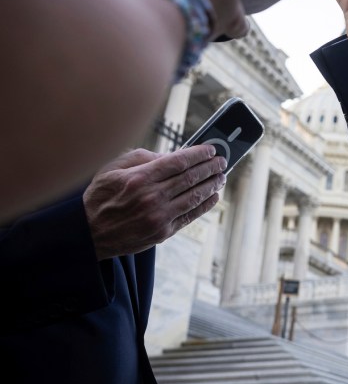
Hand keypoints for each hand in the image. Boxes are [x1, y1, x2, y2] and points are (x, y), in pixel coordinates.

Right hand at [83, 145, 226, 259]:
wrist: (89, 233)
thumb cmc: (101, 196)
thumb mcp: (112, 168)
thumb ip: (142, 158)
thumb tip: (171, 155)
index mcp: (140, 178)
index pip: (179, 161)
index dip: (199, 154)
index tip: (211, 149)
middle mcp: (152, 197)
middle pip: (191, 178)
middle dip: (211, 167)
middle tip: (222, 161)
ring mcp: (159, 216)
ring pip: (195, 197)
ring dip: (212, 185)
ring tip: (221, 177)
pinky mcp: (163, 232)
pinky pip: (191, 216)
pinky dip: (206, 204)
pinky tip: (214, 196)